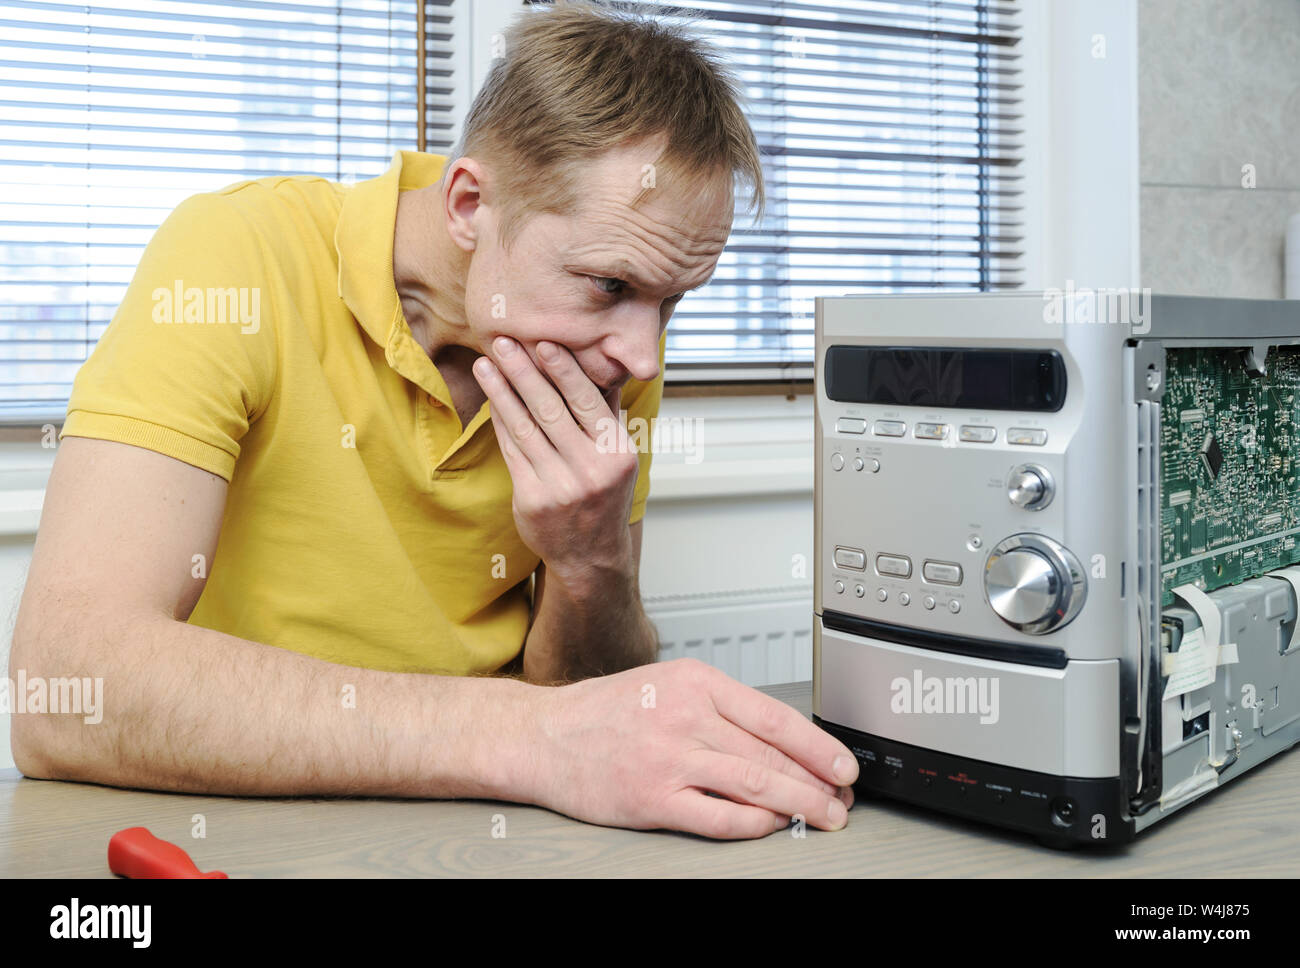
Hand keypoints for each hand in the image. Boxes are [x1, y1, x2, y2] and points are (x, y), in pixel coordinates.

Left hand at [472, 336, 637, 589]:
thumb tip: (603, 365)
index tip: (543, 343)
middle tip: (503, 343)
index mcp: (617, 453)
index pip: (587, 403)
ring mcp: (560, 487)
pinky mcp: (532, 499)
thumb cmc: (604, 496)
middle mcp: (591, 470)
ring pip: (525, 427)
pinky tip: (491, 400)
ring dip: (501, 392)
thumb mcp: (620, 457)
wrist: (590, 556)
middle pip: (550, 410)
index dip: (563, 371)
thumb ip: (608, 413)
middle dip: (523, 372)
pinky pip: (512, 451)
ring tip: (486, 364)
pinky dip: (500, 422)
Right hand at [526, 657, 858, 838]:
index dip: (818, 745)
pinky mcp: (653, 798)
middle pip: (771, 754)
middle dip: (817, 781)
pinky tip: (772, 825)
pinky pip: (718, 816)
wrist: (543, 734)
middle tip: (842, 798)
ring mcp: (669, 759)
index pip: (774, 716)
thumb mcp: (666, 683)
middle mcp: (685, 717)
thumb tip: (778, 738)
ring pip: (755, 784)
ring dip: (799, 804)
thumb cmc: (604, 711)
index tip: (844, 763)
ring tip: (823, 816)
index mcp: (695, 682)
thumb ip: (718, 707)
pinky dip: (753, 824)